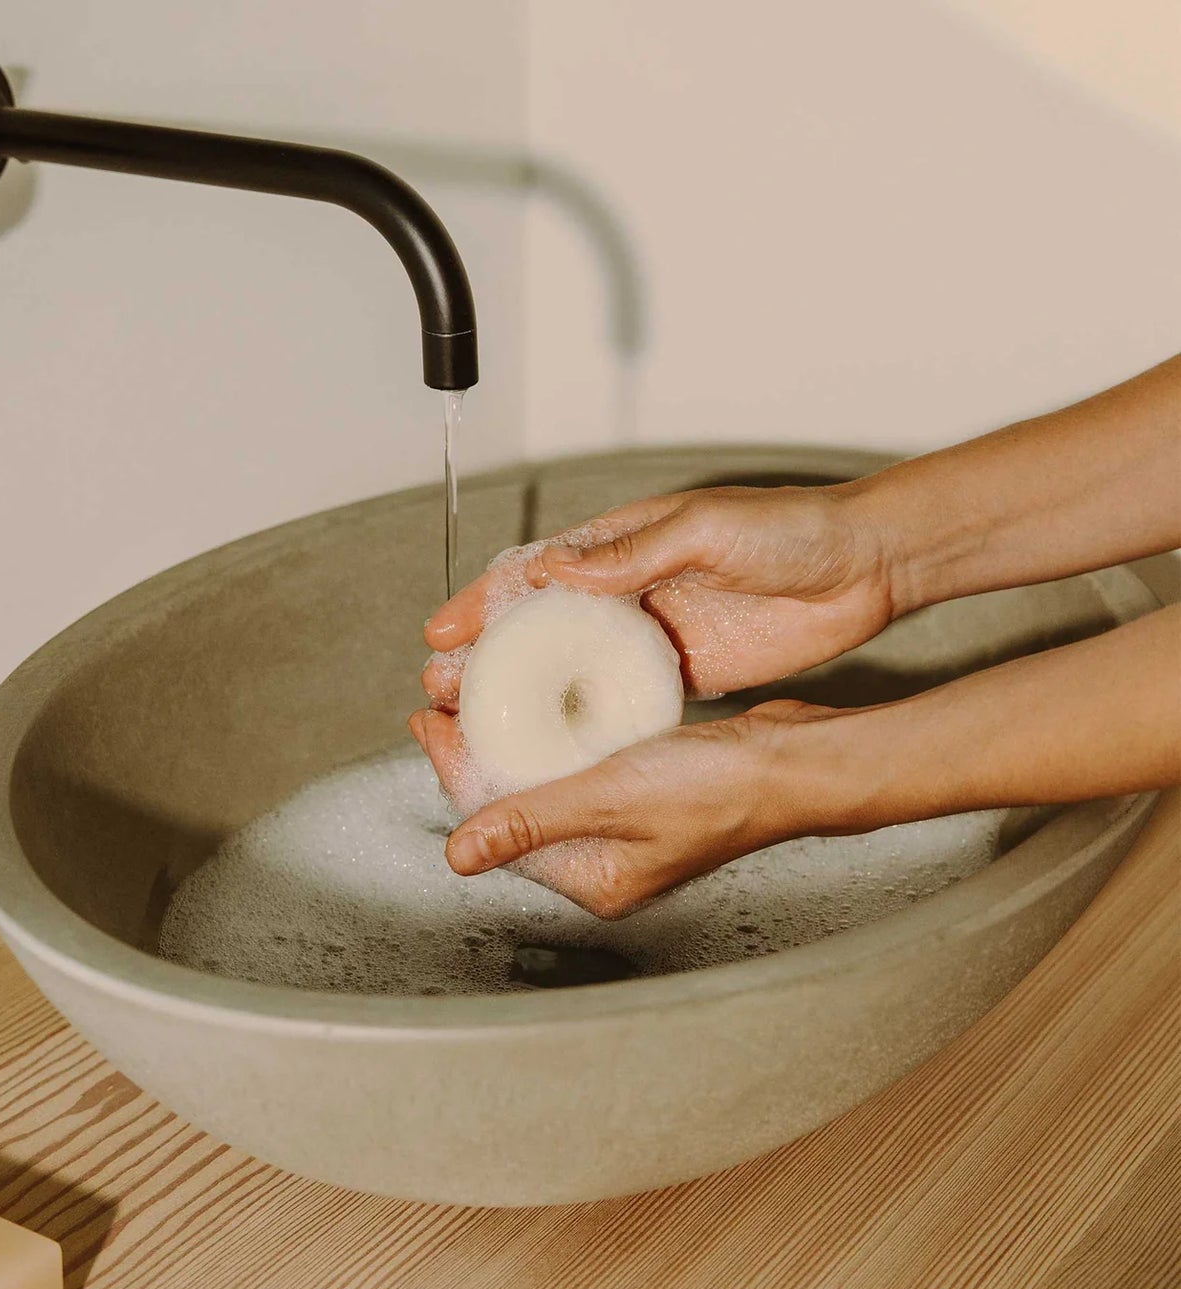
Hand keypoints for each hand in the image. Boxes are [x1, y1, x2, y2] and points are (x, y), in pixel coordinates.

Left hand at [408, 699, 838, 917]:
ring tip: (477, 696)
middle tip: (440, 701)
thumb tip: (460, 855)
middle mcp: (605, 860)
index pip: (497, 824)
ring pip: (544, 779)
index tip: (425, 720)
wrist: (797, 764)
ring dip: (509, 739)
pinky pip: (581, 762)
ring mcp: (627, 828)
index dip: (454, 769)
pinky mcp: (646, 793)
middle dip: (474, 752)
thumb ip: (532, 821)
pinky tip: (542, 701)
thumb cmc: (721, 790)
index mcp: (593, 879)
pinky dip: (555, 734)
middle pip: (515, 802)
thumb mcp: (610, 799)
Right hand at [423, 482, 897, 707]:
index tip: (439, 635)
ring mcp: (652, 635)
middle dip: (486, 657)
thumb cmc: (790, 531)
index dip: (482, 603)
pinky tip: (553, 746)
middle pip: (538, 627)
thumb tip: (558, 572)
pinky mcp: (683, 673)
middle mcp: (628, 590)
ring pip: (571, 668)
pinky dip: (583, 720)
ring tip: (480, 725)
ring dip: (525, 694)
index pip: (534, 573)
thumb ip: (635, 551)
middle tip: (443, 692)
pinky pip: (621, 699)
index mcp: (623, 544)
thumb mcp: (706, 528)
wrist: (864, 568)